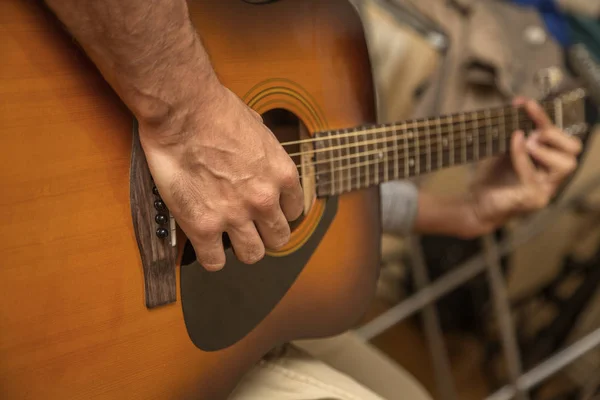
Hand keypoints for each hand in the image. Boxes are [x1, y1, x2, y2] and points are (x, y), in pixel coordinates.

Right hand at [139, 83, 303, 270]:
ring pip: (252, 254)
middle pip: (278, 239)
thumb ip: (264, 155)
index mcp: (282, 175)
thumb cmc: (217, 110)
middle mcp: (264, 199)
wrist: (183, 111)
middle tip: (248, 228)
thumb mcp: (258, 128)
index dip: (278, 212)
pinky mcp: (203, 225)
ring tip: (227, 238)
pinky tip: (205, 244)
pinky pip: (214, 261)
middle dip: (264, 234)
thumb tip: (259, 161)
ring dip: (241, 248)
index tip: (265, 211)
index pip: (294, 211)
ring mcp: (235, 215)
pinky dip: (210, 257)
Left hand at [468, 97, 581, 229]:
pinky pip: (534, 175)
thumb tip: (518, 104)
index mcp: (549, 161)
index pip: (562, 136)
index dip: (545, 117)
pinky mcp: (534, 200)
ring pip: (566, 164)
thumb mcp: (505, 149)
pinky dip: (523, 156)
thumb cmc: (492, 176)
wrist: (475, 203)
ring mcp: (546, 189)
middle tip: (532, 131)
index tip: (523, 103)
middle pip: (574, 149)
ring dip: (546, 148)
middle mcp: (553, 175)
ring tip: (527, 140)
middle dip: (554, 134)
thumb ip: (515, 131)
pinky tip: (515, 143)